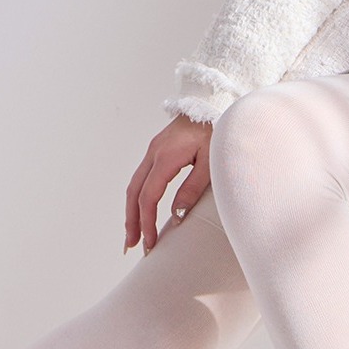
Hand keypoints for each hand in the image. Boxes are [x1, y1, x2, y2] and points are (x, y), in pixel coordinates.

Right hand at [124, 113, 213, 253]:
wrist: (214, 102)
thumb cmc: (216, 130)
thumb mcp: (210, 162)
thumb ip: (192, 189)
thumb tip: (176, 216)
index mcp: (165, 157)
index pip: (149, 196)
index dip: (147, 222)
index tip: (149, 243)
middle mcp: (154, 153)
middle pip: (134, 192)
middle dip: (131, 221)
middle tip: (131, 246)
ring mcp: (154, 150)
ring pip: (134, 184)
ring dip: (132, 210)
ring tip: (133, 234)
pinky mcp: (158, 150)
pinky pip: (142, 177)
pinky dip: (138, 197)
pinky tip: (141, 209)